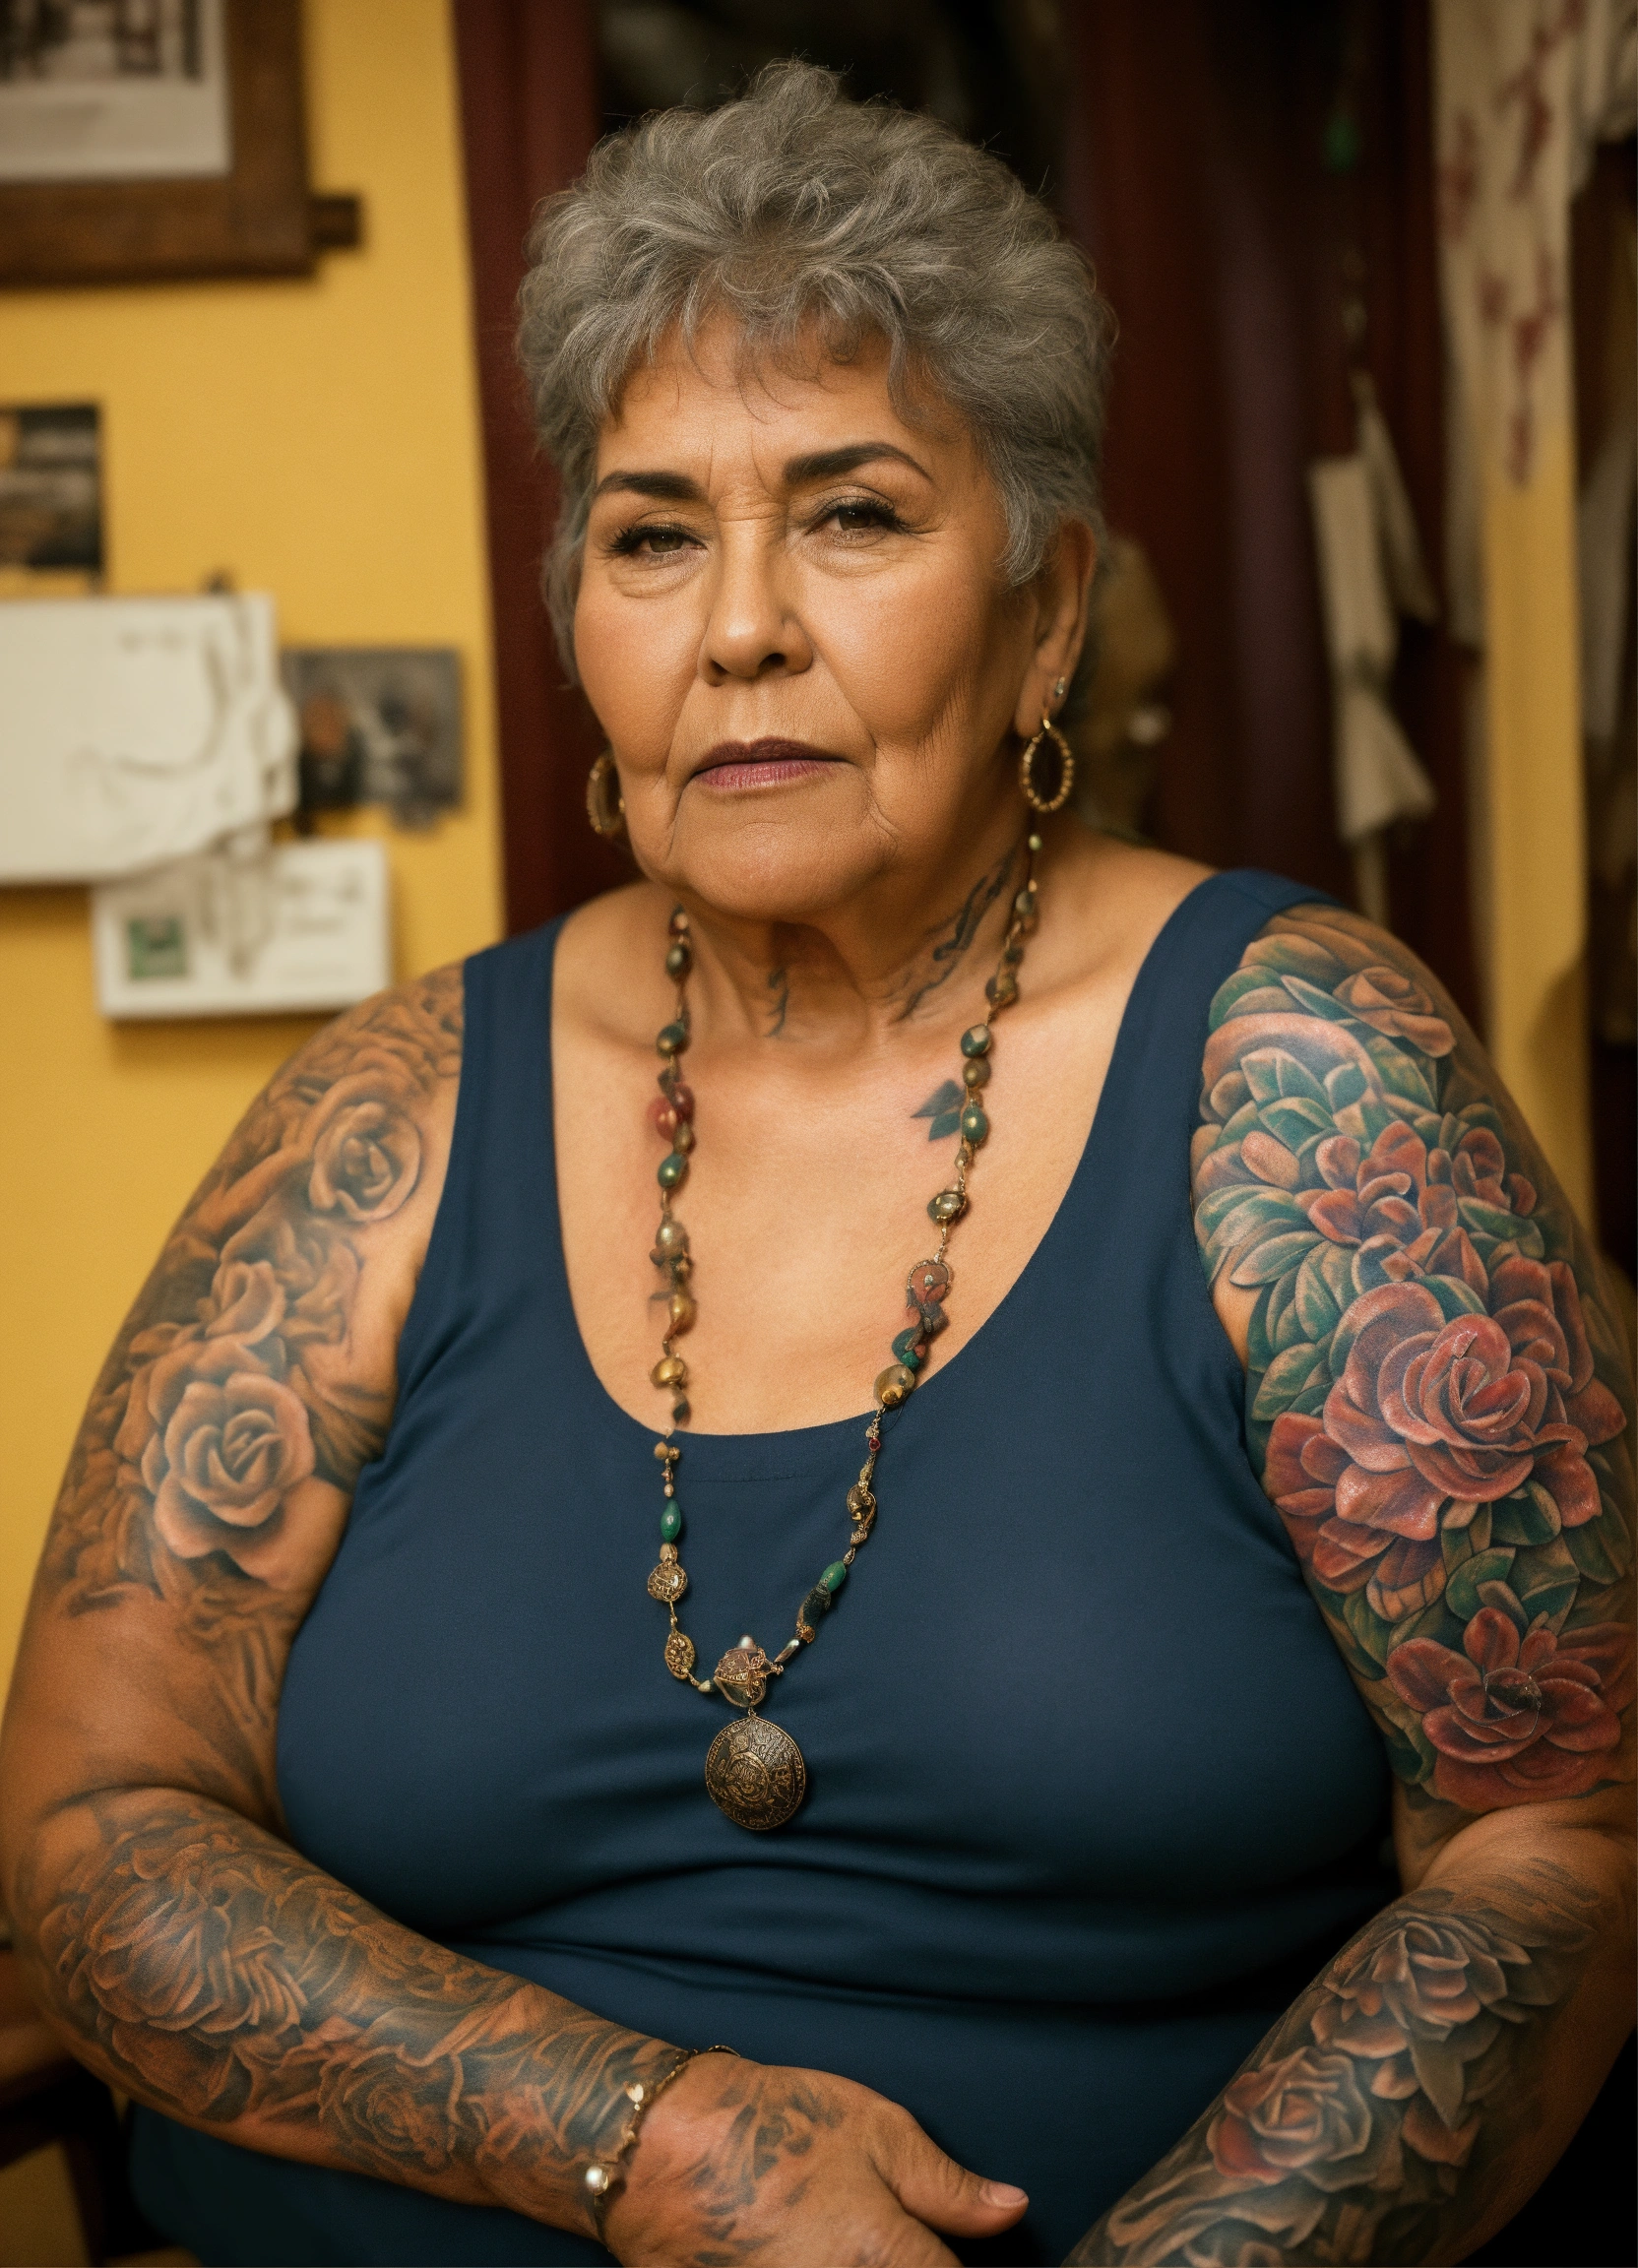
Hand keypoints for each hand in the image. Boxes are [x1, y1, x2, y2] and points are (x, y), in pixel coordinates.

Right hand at [602, 2051, 1028, 2265]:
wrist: (664, 2151)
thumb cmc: (774, 2129)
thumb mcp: (875, 2131)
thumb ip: (946, 2184)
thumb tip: (1012, 2211)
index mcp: (891, 2260)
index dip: (961, 2266)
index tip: (944, 2250)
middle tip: (884, 2234)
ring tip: (838, 2237)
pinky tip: (804, 2251)